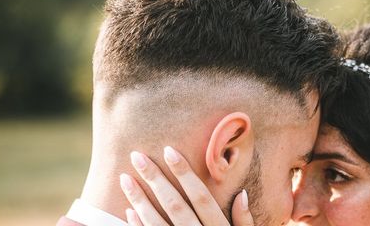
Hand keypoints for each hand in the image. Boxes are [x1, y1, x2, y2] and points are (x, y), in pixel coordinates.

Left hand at [120, 146, 253, 225]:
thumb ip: (245, 221)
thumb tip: (242, 194)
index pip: (200, 195)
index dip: (184, 172)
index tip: (169, 150)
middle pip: (174, 204)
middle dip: (155, 178)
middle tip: (137, 156)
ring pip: (157, 223)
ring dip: (139, 200)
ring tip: (124, 179)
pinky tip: (127, 212)